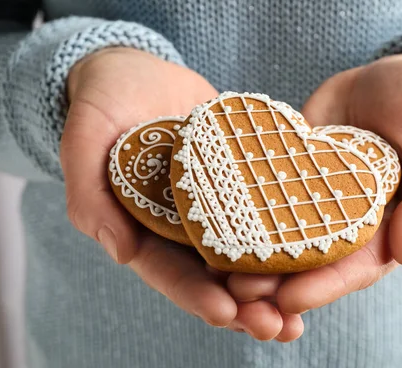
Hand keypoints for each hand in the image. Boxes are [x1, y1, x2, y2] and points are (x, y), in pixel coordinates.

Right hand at [60, 47, 302, 340]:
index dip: (196, 295)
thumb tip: (118, 252)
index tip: (226, 314)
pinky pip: (265, 213)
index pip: (169, 272)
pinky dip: (287, 237)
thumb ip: (89, 195)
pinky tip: (317, 253)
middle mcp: (181, 225)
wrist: (137, 72)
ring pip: (244, 256)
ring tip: (300, 316)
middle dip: (243, 307)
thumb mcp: (84, 139)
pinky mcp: (240, 181)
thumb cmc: (102, 102)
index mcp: (142, 227)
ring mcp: (213, 205)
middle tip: (277, 328)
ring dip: (271, 286)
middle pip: (213, 276)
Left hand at [227, 54, 401, 316]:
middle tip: (239, 293)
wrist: (389, 76)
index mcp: (386, 228)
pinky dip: (240, 213)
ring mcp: (313, 201)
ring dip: (252, 257)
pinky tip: (210, 222)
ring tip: (217, 269)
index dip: (323, 285)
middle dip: (276, 281)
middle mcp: (346, 224)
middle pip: (310, 262)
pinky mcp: (288, 175)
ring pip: (281, 238)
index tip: (289, 300)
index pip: (354, 267)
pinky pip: (263, 196)